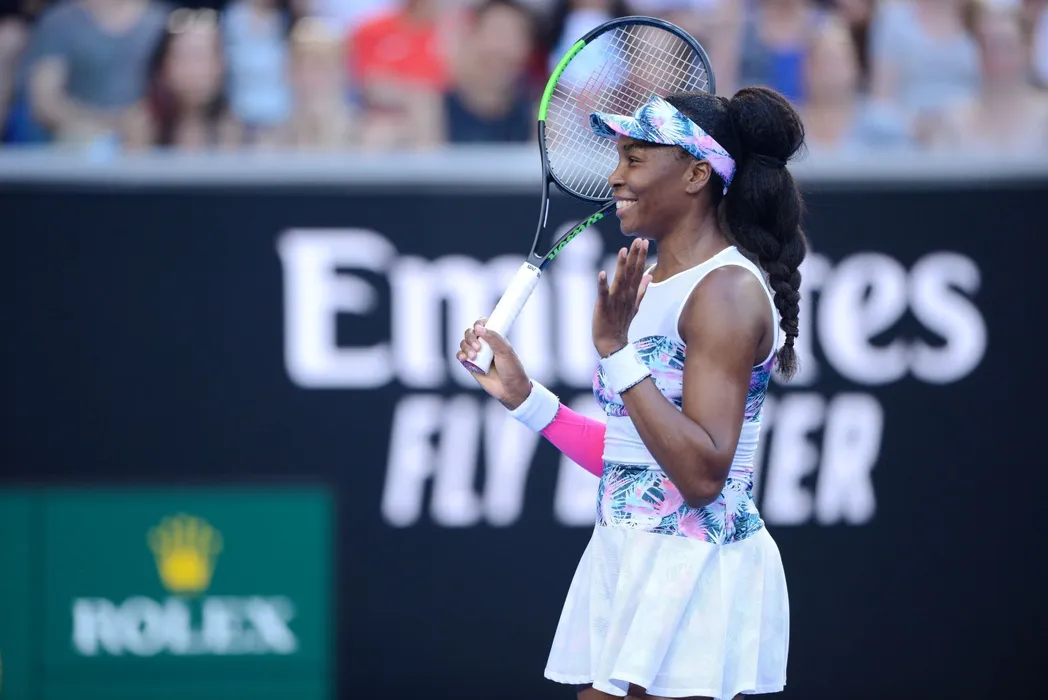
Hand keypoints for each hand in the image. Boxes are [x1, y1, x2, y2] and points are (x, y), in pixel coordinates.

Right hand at [457, 318, 532, 408]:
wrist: (510, 390)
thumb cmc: (512, 369)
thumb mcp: (505, 351)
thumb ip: (494, 338)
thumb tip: (478, 327)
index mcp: (495, 338)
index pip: (482, 325)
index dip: (478, 324)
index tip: (478, 328)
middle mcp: (485, 345)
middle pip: (470, 333)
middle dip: (470, 337)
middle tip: (478, 347)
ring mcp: (477, 355)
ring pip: (464, 344)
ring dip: (465, 347)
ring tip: (474, 356)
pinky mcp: (471, 366)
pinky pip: (461, 356)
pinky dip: (460, 355)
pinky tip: (464, 358)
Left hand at [593, 238, 651, 356]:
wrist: (612, 343)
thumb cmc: (621, 323)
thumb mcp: (634, 305)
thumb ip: (641, 289)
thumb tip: (650, 275)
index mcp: (632, 293)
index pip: (638, 272)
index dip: (641, 256)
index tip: (644, 242)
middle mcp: (625, 295)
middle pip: (631, 273)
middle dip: (635, 256)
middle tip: (639, 240)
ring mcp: (615, 301)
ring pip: (619, 280)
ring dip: (621, 265)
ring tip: (623, 251)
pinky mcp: (603, 307)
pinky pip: (603, 294)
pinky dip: (602, 284)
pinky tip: (602, 273)